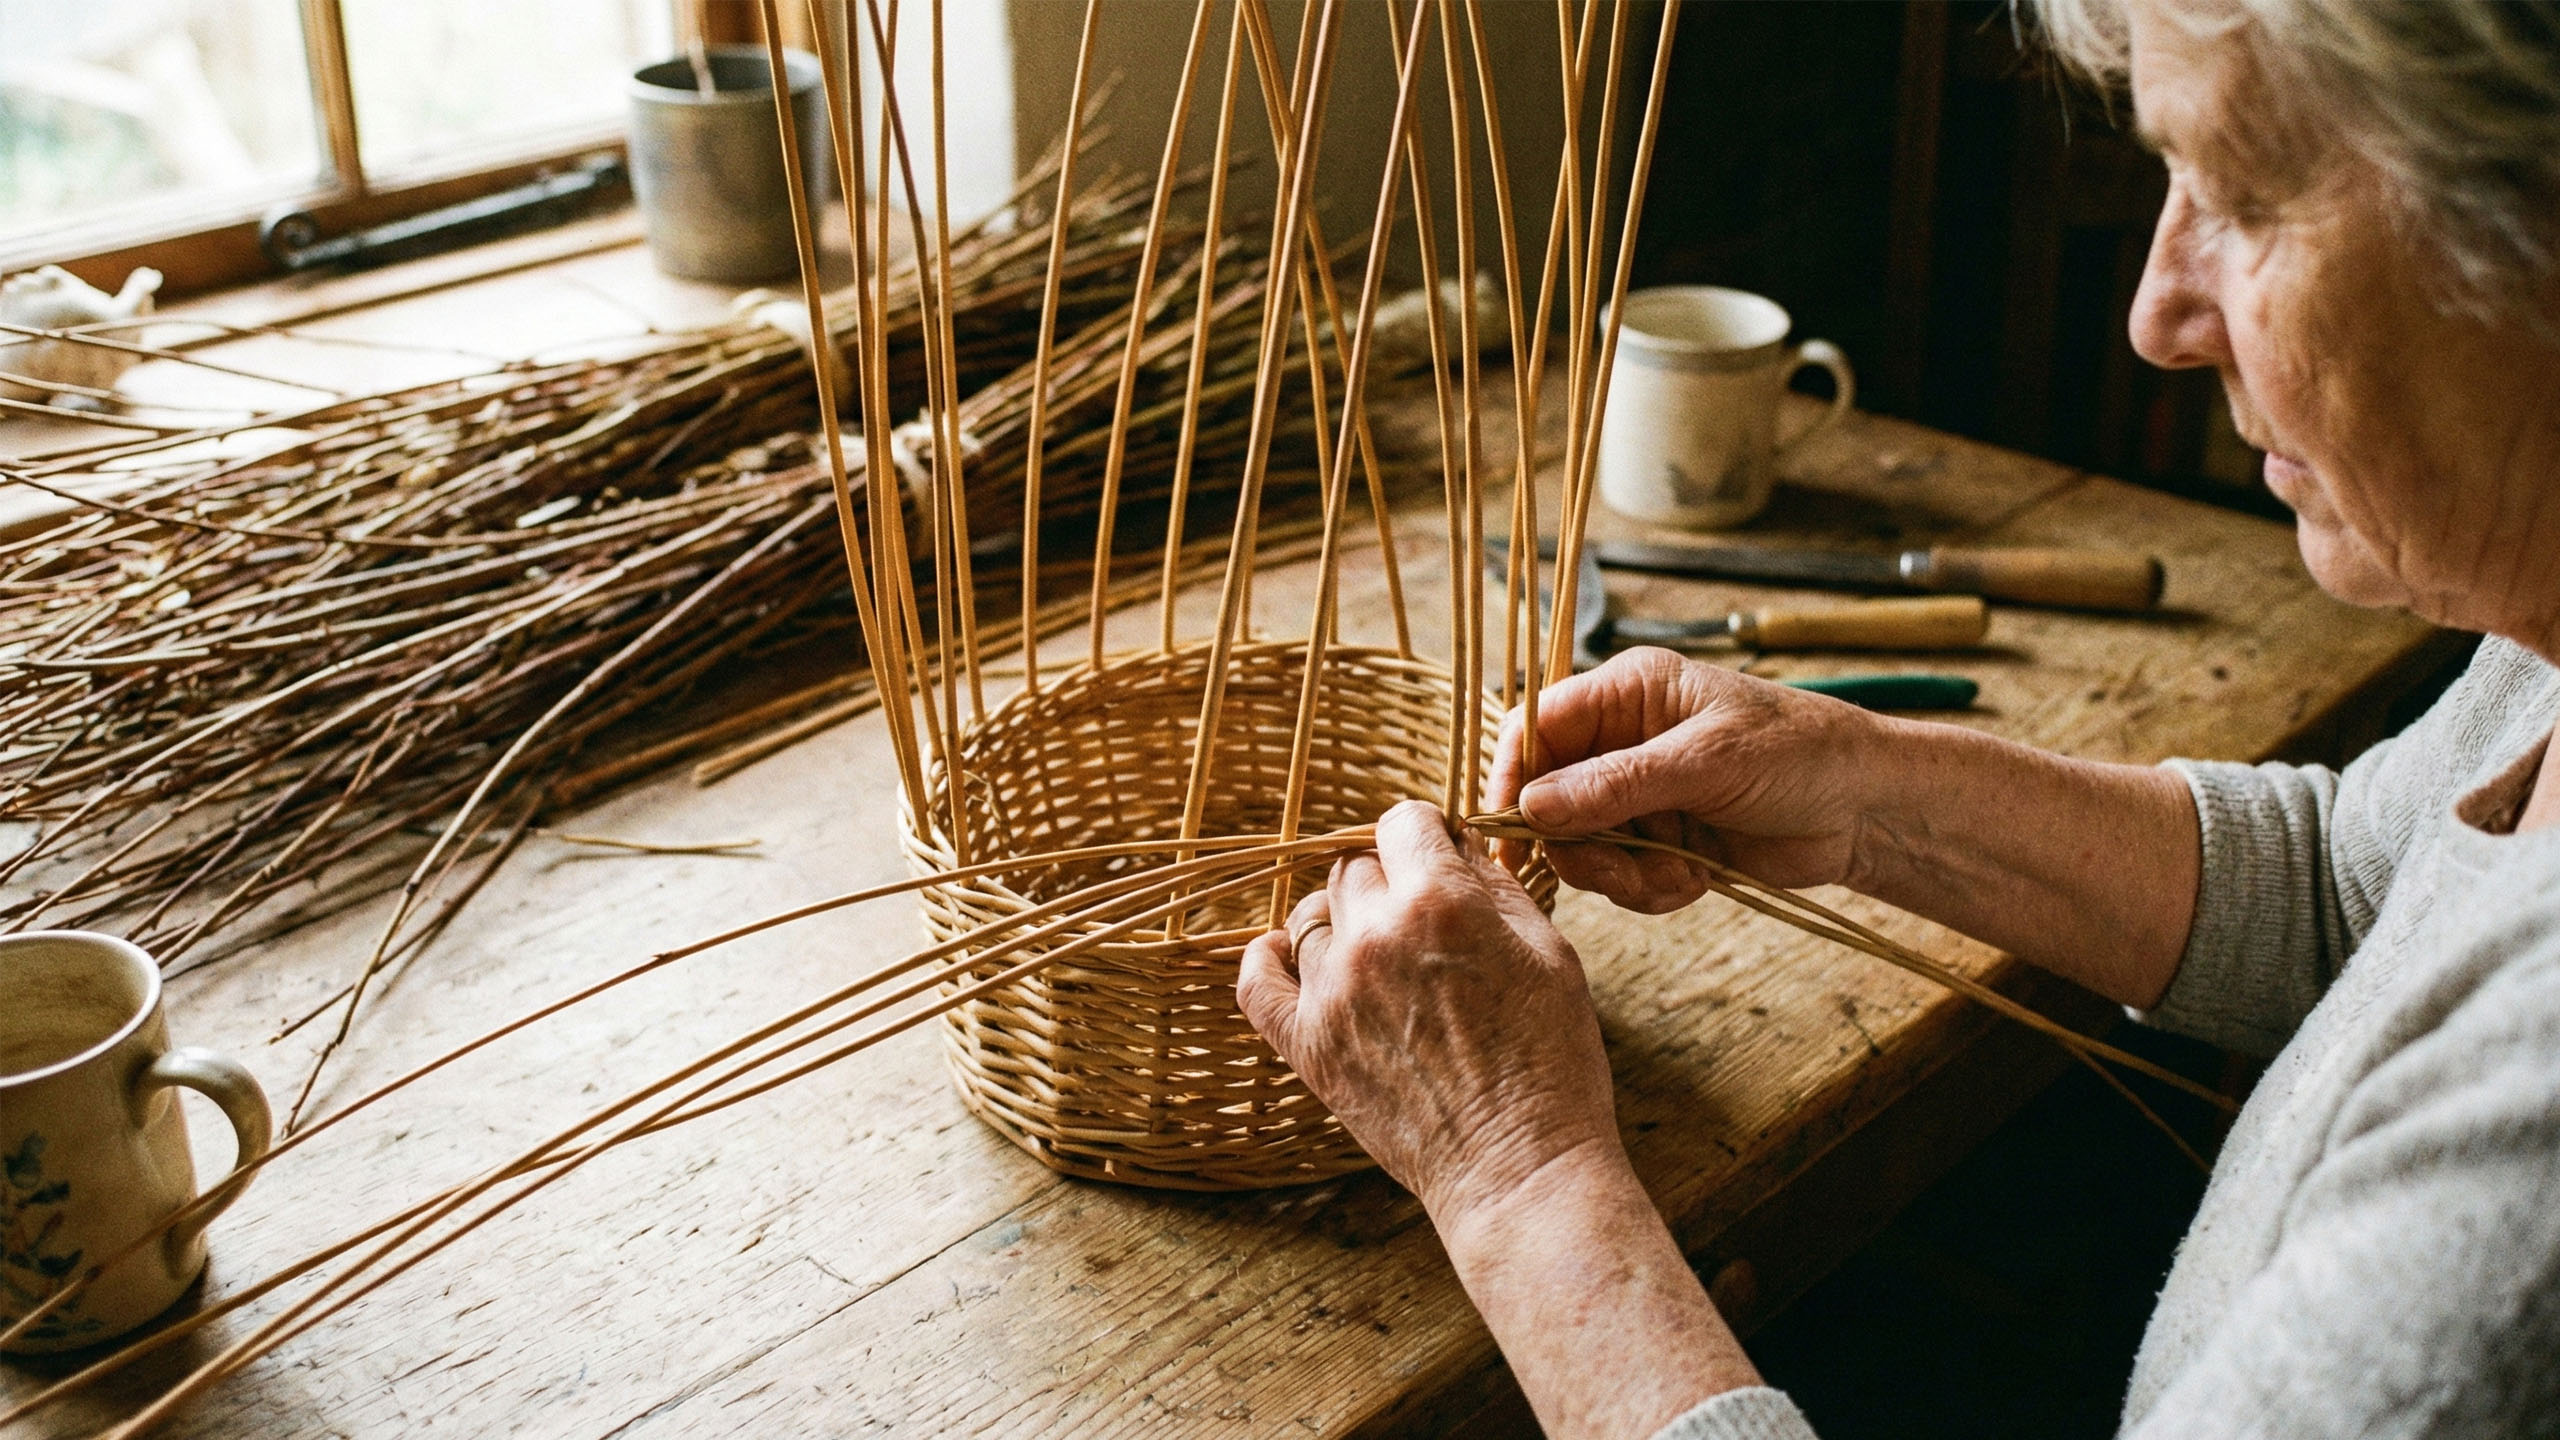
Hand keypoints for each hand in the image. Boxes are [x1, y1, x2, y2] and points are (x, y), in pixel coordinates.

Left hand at [1237, 801, 1623, 1222]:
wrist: (1518, 1168)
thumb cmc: (1552, 1062)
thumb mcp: (1551, 953)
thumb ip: (1497, 888)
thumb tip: (1459, 849)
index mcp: (1440, 903)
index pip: (1403, 822)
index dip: (1425, 836)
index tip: (1439, 858)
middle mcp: (1375, 937)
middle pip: (1354, 868)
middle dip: (1388, 879)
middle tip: (1421, 918)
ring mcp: (1333, 992)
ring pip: (1312, 918)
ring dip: (1342, 921)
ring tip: (1377, 949)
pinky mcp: (1308, 1046)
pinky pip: (1256, 982)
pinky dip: (1265, 959)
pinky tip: (1280, 952)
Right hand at [1489, 647, 1886, 912]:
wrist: (1866, 809)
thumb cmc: (1799, 754)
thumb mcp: (1707, 761)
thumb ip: (1617, 784)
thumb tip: (1532, 806)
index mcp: (1627, 693)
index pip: (1533, 727)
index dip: (1511, 776)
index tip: (1510, 829)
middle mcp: (1622, 741)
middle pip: (1547, 798)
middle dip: (1577, 844)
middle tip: (1617, 869)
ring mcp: (1640, 795)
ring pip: (1581, 847)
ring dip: (1621, 874)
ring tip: (1676, 874)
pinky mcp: (1660, 842)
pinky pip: (1621, 877)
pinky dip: (1652, 889)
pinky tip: (1697, 880)